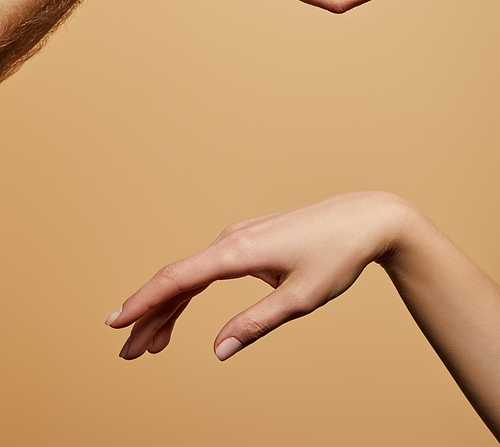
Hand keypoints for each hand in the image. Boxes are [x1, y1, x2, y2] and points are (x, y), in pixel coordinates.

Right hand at [105, 191, 405, 359]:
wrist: (364, 219)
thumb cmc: (336, 256)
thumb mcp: (299, 297)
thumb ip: (256, 324)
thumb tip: (218, 351)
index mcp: (237, 251)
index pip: (177, 279)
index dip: (143, 302)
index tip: (115, 323)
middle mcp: (230, 239)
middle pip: (177, 279)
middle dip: (150, 315)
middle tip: (129, 352)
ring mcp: (238, 237)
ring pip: (190, 274)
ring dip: (168, 307)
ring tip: (151, 344)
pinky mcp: (249, 241)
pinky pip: (208, 268)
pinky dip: (190, 292)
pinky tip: (182, 312)